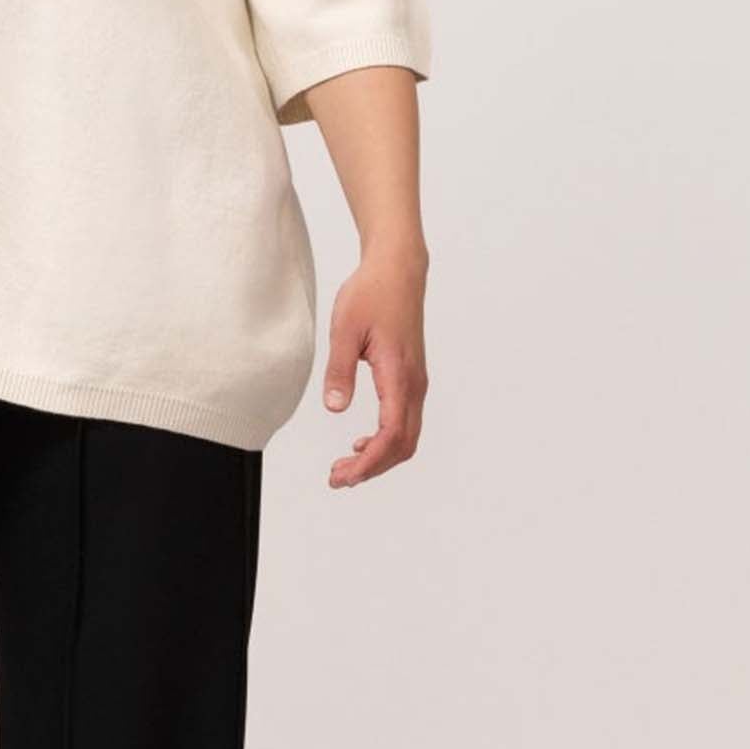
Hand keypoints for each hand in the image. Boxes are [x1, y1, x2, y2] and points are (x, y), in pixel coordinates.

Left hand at [321, 244, 427, 489]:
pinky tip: (361, 443)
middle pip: (403, 445)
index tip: (343, 475)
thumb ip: (339, 370)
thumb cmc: (371, 294)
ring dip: (378, 457)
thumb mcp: (344, 329)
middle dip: (372, 468)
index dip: (368, 462)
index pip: (390, 434)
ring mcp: (415, 383)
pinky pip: (404, 421)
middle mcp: (414, 384)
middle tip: (337, 478)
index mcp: (399, 375)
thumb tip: (334, 407)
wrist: (397, 270)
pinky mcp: (410, 378)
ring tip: (345, 467)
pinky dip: (385, 441)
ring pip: (406, 436)